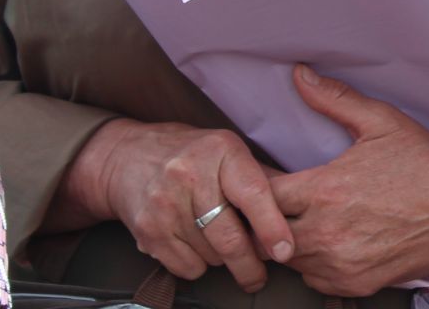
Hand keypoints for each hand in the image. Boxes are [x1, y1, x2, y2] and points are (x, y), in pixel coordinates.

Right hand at [60, 118, 292, 292]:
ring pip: (211, 256)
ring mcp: (166, 203)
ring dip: (222, 260)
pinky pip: (186, 268)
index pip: (253, 194)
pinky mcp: (147, 229)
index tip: (286, 252)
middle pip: (230, 237)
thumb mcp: (229, 151)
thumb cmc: (192, 155)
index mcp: (222, 150)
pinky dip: (198, 266)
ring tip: (219, 242)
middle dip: (250, 264)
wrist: (126, 158)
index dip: (272, 227)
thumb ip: (262, 178)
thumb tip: (302, 206)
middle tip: (259, 277)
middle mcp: (191, 174)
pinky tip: (195, 245)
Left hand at [271, 66, 428, 297]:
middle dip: (267, 215)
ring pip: (288, 258)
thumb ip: (336, 100)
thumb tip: (300, 75)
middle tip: (282, 199)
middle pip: (266, 232)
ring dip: (289, 238)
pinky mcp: (354, 285)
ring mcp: (339, 264)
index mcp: (326, 191)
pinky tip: (331, 240)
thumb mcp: (384, 123)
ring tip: (305, 217)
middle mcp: (326, 234)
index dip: (256, 183)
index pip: (262, 194)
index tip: (264, 175)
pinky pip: (313, 279)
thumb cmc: (428, 166)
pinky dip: (314, 263)